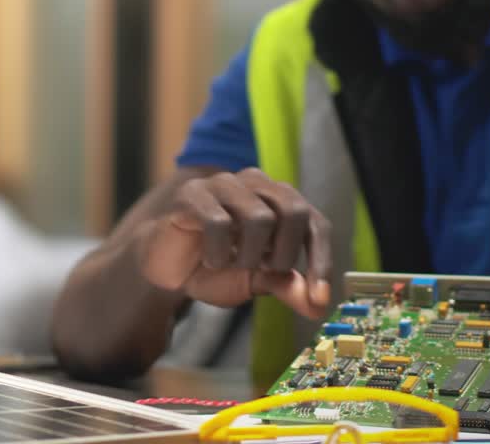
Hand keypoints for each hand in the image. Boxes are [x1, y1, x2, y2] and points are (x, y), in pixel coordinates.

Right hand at [135, 168, 332, 319]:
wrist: (168, 269)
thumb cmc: (216, 268)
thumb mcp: (256, 281)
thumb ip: (287, 286)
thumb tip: (319, 305)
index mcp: (279, 201)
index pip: (315, 223)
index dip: (321, 259)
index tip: (318, 296)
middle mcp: (256, 184)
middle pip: (294, 210)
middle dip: (284, 253)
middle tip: (264, 271)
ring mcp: (224, 184)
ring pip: (259, 217)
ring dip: (248, 255)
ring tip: (231, 264)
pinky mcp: (193, 193)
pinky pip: (219, 222)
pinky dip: (218, 253)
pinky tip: (210, 260)